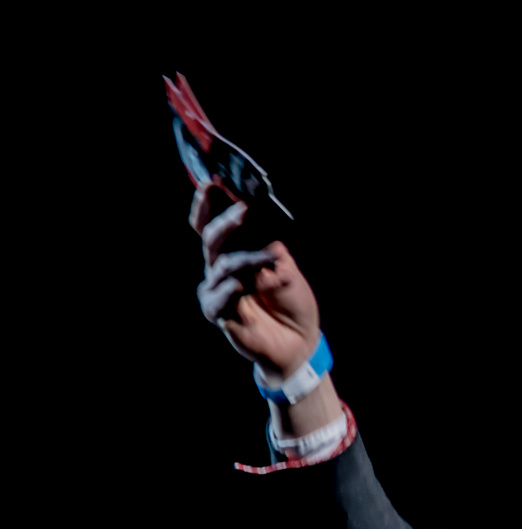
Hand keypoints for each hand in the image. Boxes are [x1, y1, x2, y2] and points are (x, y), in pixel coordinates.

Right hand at [192, 184, 319, 375]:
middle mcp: (221, 270)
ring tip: (272, 260)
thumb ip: (271, 246)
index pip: (213, 225)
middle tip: (243, 209)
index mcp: (235, 254)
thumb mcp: (286, 267)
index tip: (213, 183)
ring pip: (222, 266)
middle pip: (211, 240)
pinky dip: (231, 290)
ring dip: (248, 260)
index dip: (209, 204)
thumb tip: (260, 221)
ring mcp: (219, 292)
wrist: (300, 340)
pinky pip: (218, 299)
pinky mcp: (220, 315)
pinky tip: (240, 284)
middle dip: (226, 221)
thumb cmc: (292, 302)